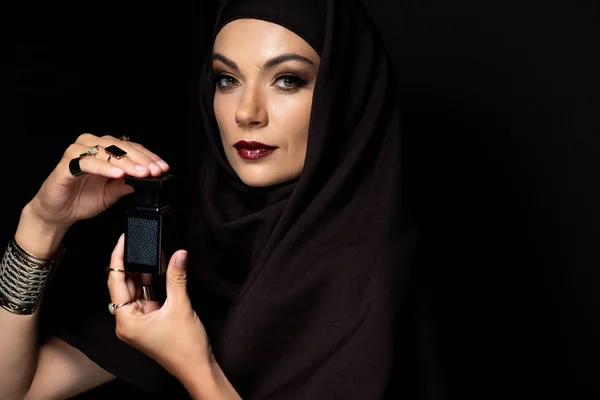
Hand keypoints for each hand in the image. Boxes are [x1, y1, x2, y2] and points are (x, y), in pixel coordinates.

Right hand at [28, 133, 168, 229]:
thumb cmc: (83, 198)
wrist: (58, 212)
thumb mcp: (114, 193)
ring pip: (107, 152)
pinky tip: (118, 174)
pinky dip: (104, 167)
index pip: (132, 148)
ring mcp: (78, 153)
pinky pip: (88, 163)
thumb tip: (150, 178)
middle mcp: (92, 146)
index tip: (163, 168)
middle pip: (122, 147)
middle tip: (155, 171)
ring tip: (141, 173)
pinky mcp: (66, 165)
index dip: (149, 158)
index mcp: (105, 150)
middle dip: (142, 160)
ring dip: (127, 163)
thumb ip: (129, 183)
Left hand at [106, 234, 212, 381]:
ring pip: (137, 288)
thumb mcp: (180, 307)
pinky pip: (148, 295)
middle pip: (124, 284)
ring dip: (144, 270)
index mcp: (126, 321)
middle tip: (136, 241)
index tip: (122, 241)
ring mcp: (140, 320)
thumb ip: (177, 278)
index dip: (118, 259)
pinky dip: (153, 281)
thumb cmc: (184, 347)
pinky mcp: (151, 320)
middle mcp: (128, 321)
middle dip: (132, 262)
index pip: (116, 282)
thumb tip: (179, 254)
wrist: (197, 367)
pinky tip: (160, 266)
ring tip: (148, 249)